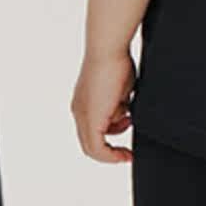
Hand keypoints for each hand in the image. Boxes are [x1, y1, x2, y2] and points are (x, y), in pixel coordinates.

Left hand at [71, 48, 135, 162]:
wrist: (108, 49)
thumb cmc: (116, 61)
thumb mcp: (119, 89)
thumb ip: (120, 104)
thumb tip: (126, 113)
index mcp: (84, 102)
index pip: (91, 130)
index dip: (107, 140)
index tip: (125, 137)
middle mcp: (79, 111)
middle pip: (89, 143)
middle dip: (110, 151)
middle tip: (127, 153)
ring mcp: (82, 116)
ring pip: (92, 148)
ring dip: (112, 153)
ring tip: (127, 151)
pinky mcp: (91, 119)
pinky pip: (97, 148)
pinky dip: (111, 156)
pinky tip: (125, 154)